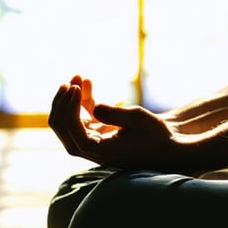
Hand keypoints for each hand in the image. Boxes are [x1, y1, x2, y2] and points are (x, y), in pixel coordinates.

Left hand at [48, 75, 182, 169]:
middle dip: (61, 104)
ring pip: (67, 122)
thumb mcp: (139, 120)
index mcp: (101, 151)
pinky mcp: (97, 133)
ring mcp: (93, 141)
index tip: (75, 87)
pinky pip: (81, 116)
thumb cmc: (156, 135)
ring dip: (68, 100)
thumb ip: (115, 114)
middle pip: (62, 129)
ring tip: (77, 77)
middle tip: (68, 83)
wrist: (167, 145)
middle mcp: (92, 149)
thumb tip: (94, 109)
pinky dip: (80, 101)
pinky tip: (86, 81)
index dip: (69, 108)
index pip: (73, 131)